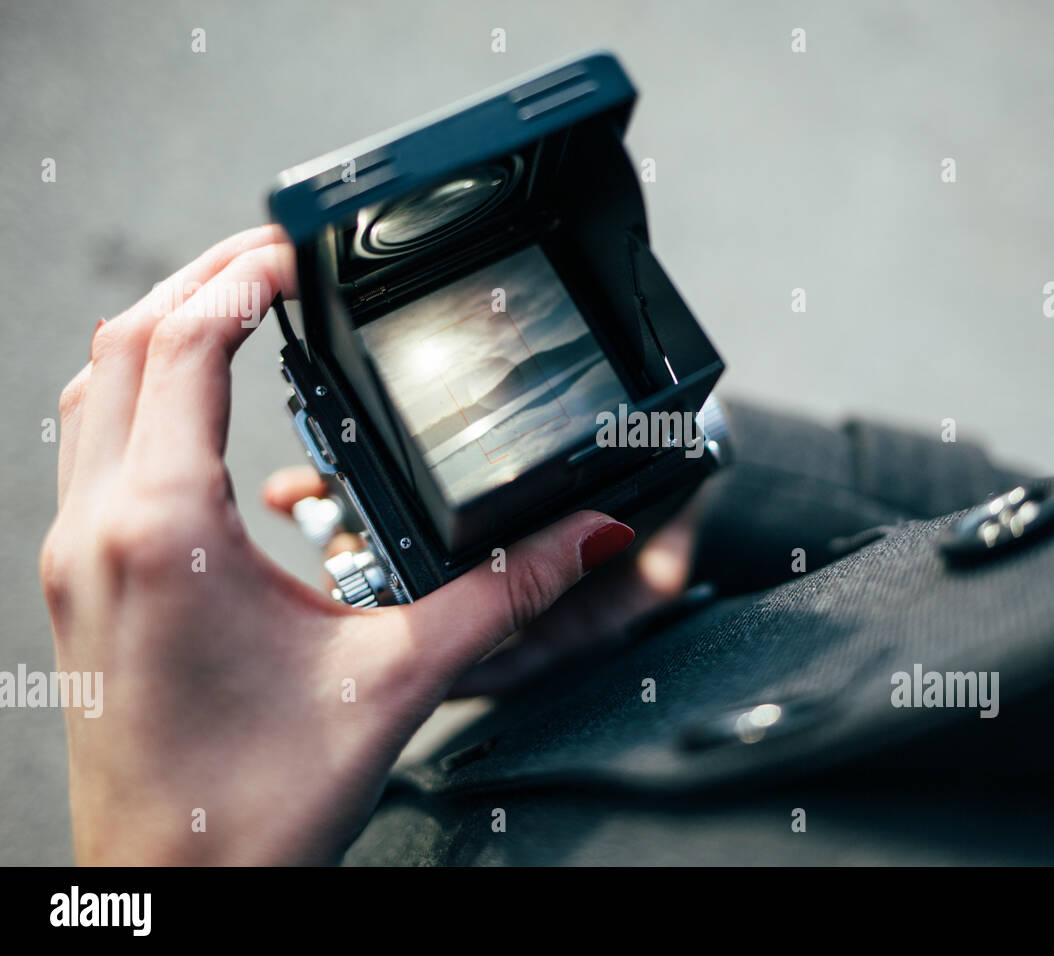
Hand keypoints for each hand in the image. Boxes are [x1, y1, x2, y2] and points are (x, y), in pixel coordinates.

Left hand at [40, 226, 634, 864]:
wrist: (173, 892)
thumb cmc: (250, 807)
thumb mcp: (395, 681)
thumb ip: (504, 594)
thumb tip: (587, 536)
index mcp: (165, 531)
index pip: (184, 345)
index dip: (240, 275)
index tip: (295, 248)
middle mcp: (101, 530)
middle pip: (124, 343)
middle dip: (199, 279)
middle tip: (275, 256)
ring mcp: (78, 557)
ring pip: (92, 391)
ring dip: (159, 330)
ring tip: (235, 304)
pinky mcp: (83, 585)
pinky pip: (86, 447)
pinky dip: (136, 393)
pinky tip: (193, 405)